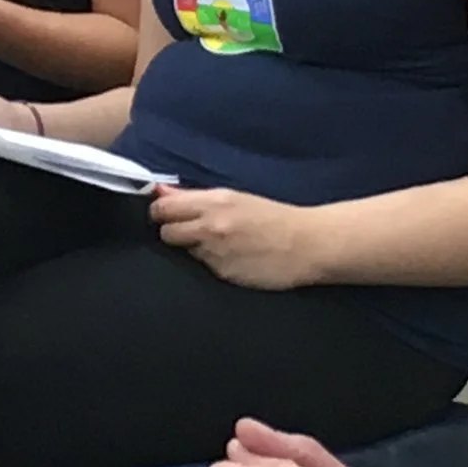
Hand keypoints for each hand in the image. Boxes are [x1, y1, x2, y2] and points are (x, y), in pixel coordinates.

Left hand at [149, 188, 321, 289]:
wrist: (307, 244)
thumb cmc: (273, 217)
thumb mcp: (235, 198)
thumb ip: (194, 197)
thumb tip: (160, 191)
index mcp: (214, 202)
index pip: (164, 209)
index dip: (161, 213)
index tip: (167, 214)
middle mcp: (210, 226)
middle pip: (166, 233)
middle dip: (173, 232)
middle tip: (190, 231)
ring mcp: (215, 253)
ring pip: (184, 252)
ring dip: (193, 248)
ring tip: (217, 245)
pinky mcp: (223, 275)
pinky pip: (204, 268)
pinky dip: (212, 263)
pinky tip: (231, 258)